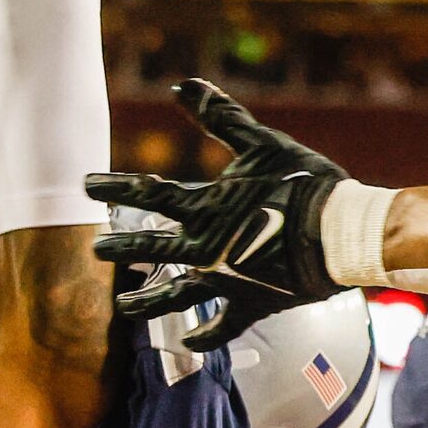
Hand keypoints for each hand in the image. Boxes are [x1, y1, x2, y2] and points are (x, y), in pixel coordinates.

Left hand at [87, 79, 347, 348]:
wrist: (340, 233)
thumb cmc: (302, 183)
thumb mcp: (260, 143)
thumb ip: (219, 116)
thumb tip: (182, 85)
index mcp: (204, 208)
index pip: (146, 194)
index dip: (114, 187)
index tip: (87, 185)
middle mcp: (204, 248)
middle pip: (149, 250)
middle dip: (119, 248)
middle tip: (95, 248)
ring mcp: (225, 281)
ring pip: (174, 297)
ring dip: (145, 302)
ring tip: (123, 308)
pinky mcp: (250, 304)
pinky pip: (222, 326)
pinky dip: (205, 336)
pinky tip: (189, 342)